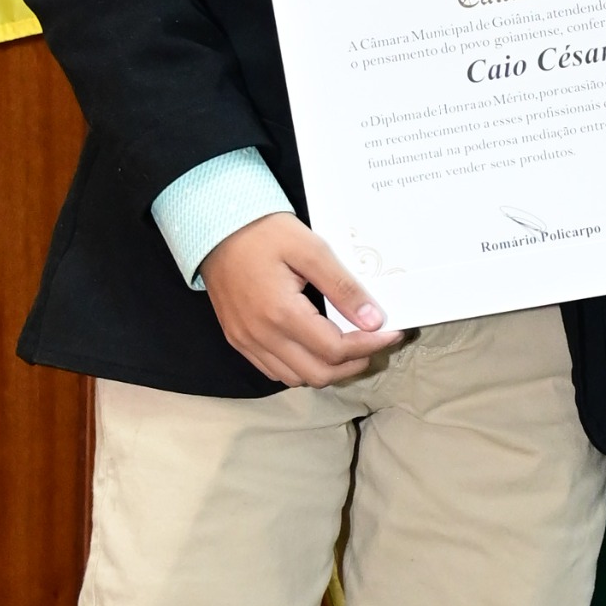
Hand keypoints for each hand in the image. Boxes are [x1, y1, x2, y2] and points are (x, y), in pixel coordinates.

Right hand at [201, 213, 393, 384]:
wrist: (215, 227)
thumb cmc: (263, 231)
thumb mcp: (310, 248)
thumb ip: (342, 287)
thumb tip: (373, 320)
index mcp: (281, 313)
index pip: (335, 350)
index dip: (369, 345)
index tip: (391, 333)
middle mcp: (261, 336)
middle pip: (318, 374)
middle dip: (353, 363)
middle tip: (373, 342)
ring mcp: (246, 341)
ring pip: (295, 378)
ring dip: (327, 369)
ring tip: (349, 347)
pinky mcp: (238, 339)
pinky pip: (274, 370)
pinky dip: (301, 367)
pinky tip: (316, 348)